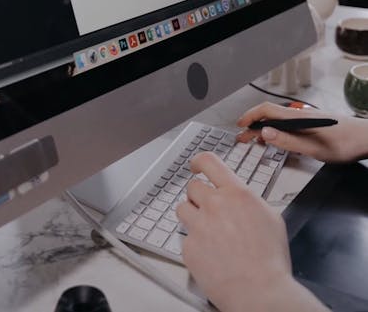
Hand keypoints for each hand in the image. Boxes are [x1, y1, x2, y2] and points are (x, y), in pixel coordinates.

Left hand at [176, 152, 294, 311]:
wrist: (260, 293)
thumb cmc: (270, 260)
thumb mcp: (271, 217)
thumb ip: (248, 200)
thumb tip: (239, 197)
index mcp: (236, 193)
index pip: (209, 161)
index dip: (198, 161)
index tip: (195, 165)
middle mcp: (214, 205)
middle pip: (192, 187)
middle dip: (199, 197)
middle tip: (209, 210)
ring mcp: (199, 226)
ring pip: (182, 209)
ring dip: (193, 217)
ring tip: (208, 233)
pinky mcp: (189, 248)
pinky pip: (184, 238)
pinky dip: (194, 244)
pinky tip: (210, 255)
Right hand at [236, 102, 367, 162]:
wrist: (365, 138)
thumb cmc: (345, 143)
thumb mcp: (314, 148)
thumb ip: (289, 141)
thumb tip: (265, 133)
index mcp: (297, 118)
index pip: (267, 111)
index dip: (250, 117)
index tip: (239, 126)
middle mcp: (300, 116)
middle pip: (270, 115)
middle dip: (253, 125)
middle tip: (242, 137)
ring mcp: (306, 120)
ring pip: (278, 121)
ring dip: (264, 129)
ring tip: (254, 140)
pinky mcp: (311, 125)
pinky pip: (287, 126)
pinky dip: (276, 132)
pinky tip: (276, 140)